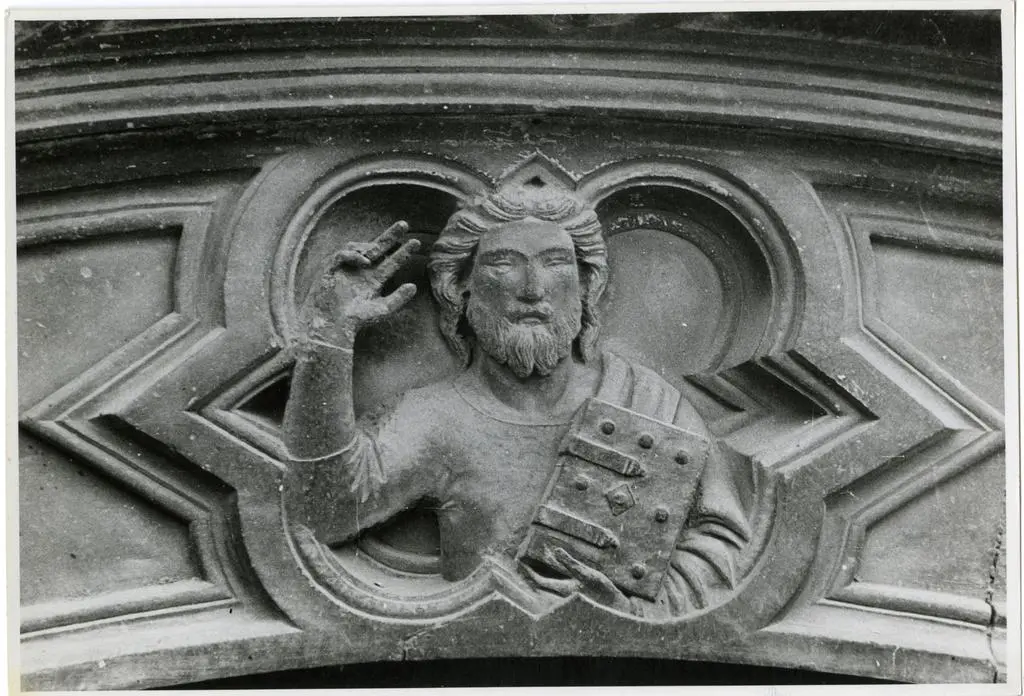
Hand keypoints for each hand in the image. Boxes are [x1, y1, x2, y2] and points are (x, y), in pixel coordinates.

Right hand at [299, 221, 420, 346]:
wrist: (332, 325)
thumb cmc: (355, 320)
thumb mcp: (382, 310)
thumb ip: (398, 299)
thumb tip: (414, 286)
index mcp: (374, 279)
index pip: (391, 261)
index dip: (403, 252)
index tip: (416, 242)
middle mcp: (362, 271)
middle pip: (378, 248)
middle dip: (391, 236)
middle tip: (404, 225)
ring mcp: (347, 268)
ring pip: (359, 248)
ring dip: (370, 246)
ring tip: (379, 251)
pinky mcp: (331, 269)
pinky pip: (342, 255)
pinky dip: (353, 255)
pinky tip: (365, 261)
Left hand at [521, 547, 632, 614]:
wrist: (615, 606)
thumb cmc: (602, 591)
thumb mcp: (587, 574)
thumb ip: (570, 563)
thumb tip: (556, 550)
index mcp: (562, 588)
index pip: (538, 580)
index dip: (527, 571)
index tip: (519, 561)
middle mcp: (562, 592)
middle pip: (540, 583)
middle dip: (530, 572)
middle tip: (522, 560)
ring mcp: (568, 592)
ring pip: (548, 583)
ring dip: (539, 573)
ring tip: (534, 562)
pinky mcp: (575, 590)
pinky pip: (557, 582)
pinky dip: (550, 575)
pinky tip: (553, 568)